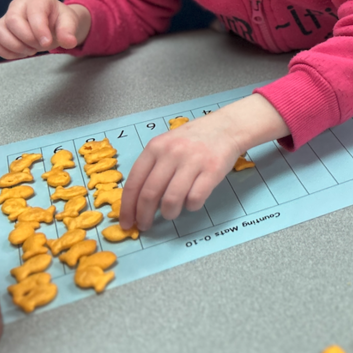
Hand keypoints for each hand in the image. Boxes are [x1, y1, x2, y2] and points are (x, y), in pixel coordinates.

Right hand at [0, 0, 90, 59]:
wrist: (53, 25)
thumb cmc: (60, 20)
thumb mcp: (70, 22)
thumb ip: (69, 31)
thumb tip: (69, 42)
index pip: (33, 12)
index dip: (39, 29)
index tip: (47, 43)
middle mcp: (17, 5)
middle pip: (12, 21)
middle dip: (27, 38)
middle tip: (41, 46)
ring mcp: (5, 18)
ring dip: (16, 46)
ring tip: (33, 50)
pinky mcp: (0, 32)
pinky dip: (7, 52)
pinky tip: (23, 53)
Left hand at [119, 93, 288, 230]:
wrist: (226, 127)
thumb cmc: (193, 139)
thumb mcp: (167, 144)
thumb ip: (152, 167)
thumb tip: (137, 202)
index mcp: (155, 147)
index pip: (134, 183)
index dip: (127, 207)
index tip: (126, 222)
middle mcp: (172, 153)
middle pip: (150, 194)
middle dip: (144, 216)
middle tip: (145, 226)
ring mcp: (193, 161)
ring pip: (171, 200)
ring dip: (168, 214)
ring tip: (171, 214)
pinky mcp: (213, 170)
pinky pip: (195, 199)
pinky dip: (191, 207)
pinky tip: (192, 203)